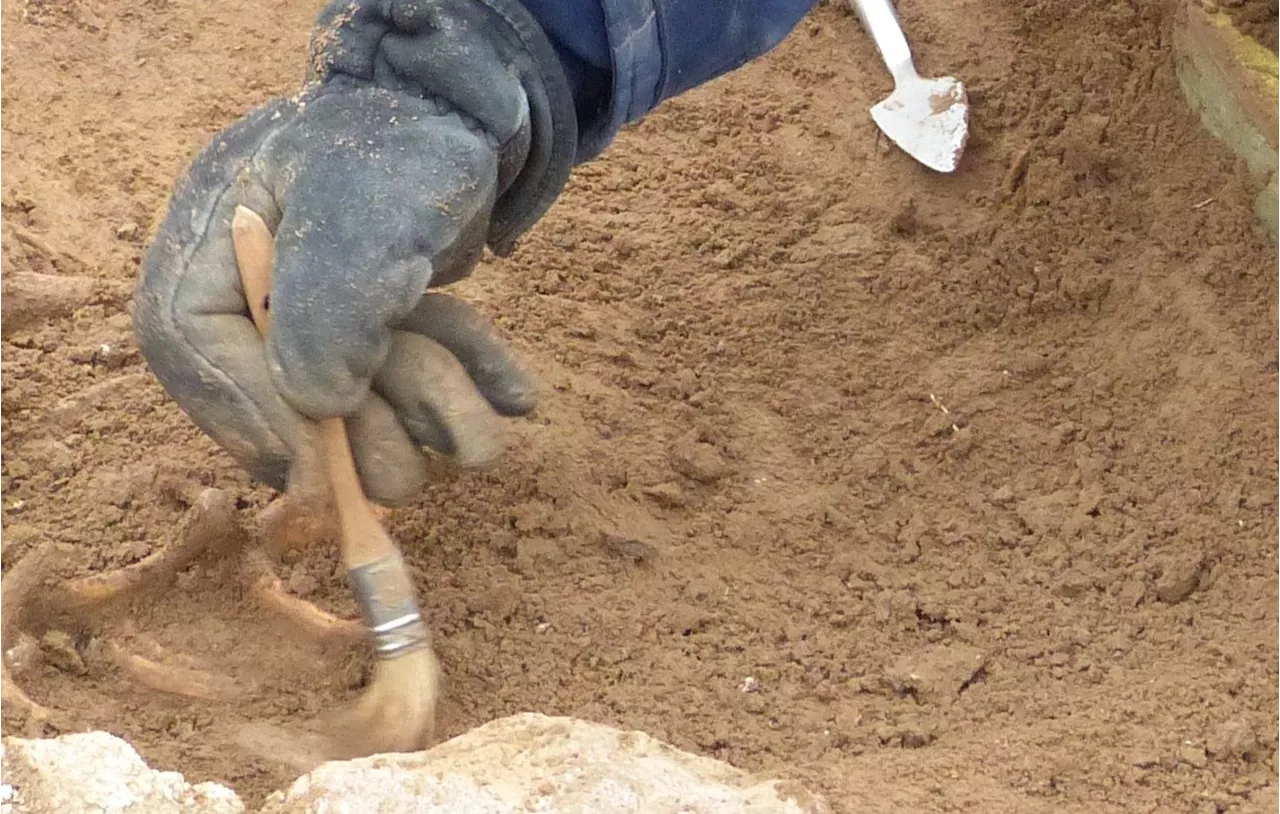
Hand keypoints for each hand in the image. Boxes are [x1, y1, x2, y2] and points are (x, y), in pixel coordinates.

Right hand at [132, 0, 576, 503]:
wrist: (464, 115)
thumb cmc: (403, 145)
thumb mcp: (364, 209)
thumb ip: (331, 305)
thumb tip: (317, 410)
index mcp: (211, 247)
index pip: (193, 347)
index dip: (255, 420)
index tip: (326, 471)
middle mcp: (250, 298)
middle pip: (284, 407)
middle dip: (381, 426)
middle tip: (452, 428)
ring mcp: (314, 326)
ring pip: (362, 414)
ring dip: (437, 408)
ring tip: (499, 398)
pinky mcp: (370, 341)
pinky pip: (409, 395)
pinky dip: (464, 392)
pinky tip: (512, 394)